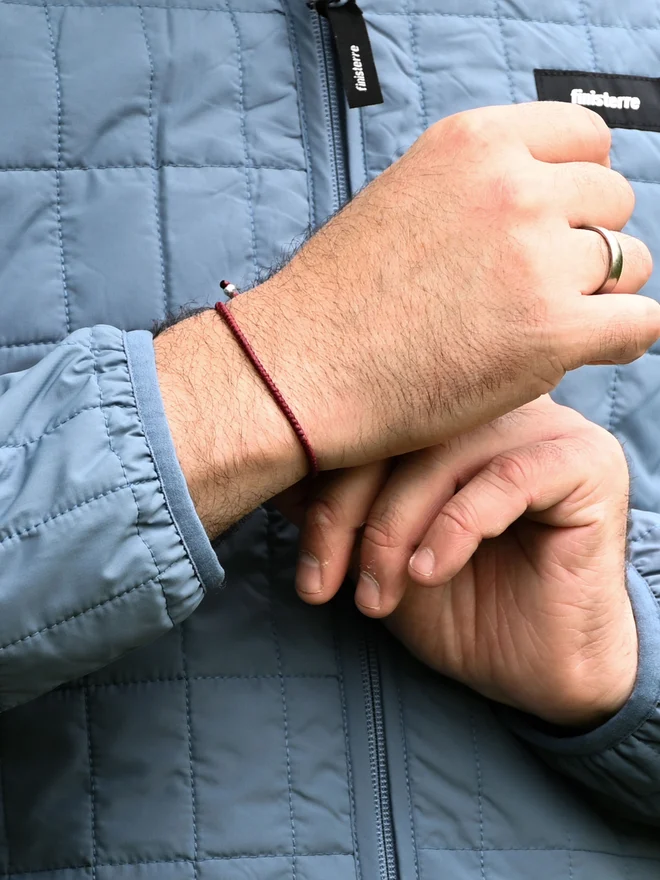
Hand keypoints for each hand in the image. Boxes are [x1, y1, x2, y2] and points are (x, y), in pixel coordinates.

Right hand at [157, 102, 656, 536]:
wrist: (302, 369)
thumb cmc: (338, 301)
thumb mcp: (405, 200)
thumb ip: (479, 190)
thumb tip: (545, 207)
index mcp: (475, 144)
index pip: (586, 138)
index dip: (580, 188)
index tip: (560, 225)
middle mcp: (513, 187)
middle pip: (614, 200)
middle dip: (587, 244)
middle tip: (543, 288)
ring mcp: (537, 258)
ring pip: (630, 263)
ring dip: (598, 295)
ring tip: (541, 326)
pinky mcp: (552, 331)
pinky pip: (640, 323)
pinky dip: (620, 338)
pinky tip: (577, 352)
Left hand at [294, 397, 636, 726]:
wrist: (535, 672)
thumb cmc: (456, 606)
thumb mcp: (375, 553)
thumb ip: (335, 506)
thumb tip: (268, 471)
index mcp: (447, 413)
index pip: (366, 422)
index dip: (320, 486)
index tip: (301, 563)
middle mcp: (495, 406)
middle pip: (397, 430)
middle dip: (346, 514)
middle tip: (324, 584)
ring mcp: (545, 426)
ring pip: (442, 454)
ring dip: (394, 531)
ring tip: (378, 595)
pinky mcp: (584, 462)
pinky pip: (505, 478)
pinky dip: (454, 528)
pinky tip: (429, 573)